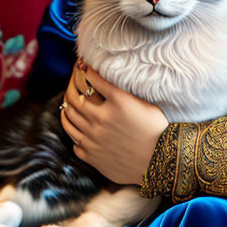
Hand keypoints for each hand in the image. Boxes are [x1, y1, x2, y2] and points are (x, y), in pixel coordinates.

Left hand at [60, 61, 168, 184]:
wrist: (160, 161)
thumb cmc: (155, 129)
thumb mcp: (140, 102)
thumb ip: (119, 90)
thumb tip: (103, 78)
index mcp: (115, 102)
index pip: (90, 79)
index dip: (84, 69)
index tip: (82, 65)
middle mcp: (101, 119)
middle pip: (73, 98)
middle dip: (71, 86)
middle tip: (73, 82)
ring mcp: (93, 139)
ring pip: (69, 119)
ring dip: (67, 108)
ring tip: (70, 104)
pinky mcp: (92, 157)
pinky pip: (74, 142)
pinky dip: (74, 133)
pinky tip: (78, 129)